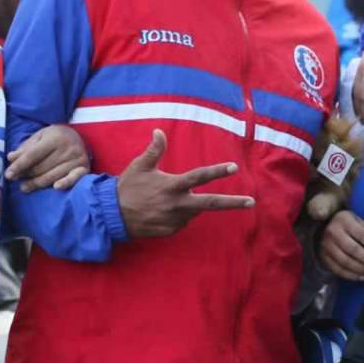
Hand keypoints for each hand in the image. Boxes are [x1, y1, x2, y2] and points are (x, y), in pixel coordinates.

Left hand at [5, 125, 89, 191]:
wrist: (77, 136)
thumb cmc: (54, 137)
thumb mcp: (39, 137)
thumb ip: (25, 148)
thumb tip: (10, 158)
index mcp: (55, 138)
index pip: (33, 155)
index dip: (19, 165)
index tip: (8, 175)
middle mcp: (67, 148)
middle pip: (41, 167)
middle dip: (26, 175)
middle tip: (17, 180)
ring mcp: (77, 158)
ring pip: (52, 176)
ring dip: (37, 183)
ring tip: (24, 187)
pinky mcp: (84, 168)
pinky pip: (74, 178)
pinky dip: (65, 183)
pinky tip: (56, 188)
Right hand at [117, 130, 254, 237]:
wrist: (112, 216)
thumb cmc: (127, 187)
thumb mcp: (139, 166)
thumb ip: (154, 150)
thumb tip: (159, 131)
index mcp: (171, 185)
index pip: (199, 176)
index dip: (217, 171)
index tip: (234, 167)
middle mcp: (177, 203)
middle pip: (211, 203)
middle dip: (233, 203)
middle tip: (251, 202)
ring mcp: (175, 219)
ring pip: (194, 211)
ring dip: (190, 204)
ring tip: (167, 200)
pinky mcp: (170, 231)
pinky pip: (182, 221)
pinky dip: (179, 214)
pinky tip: (162, 210)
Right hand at [318, 211, 363, 280]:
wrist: (324, 226)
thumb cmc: (348, 225)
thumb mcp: (359, 222)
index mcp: (344, 219)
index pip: (362, 235)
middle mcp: (333, 232)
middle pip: (353, 249)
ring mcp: (326, 246)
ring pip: (345, 261)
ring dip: (362, 270)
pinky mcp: (323, 257)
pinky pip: (338, 270)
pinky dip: (352, 276)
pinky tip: (363, 277)